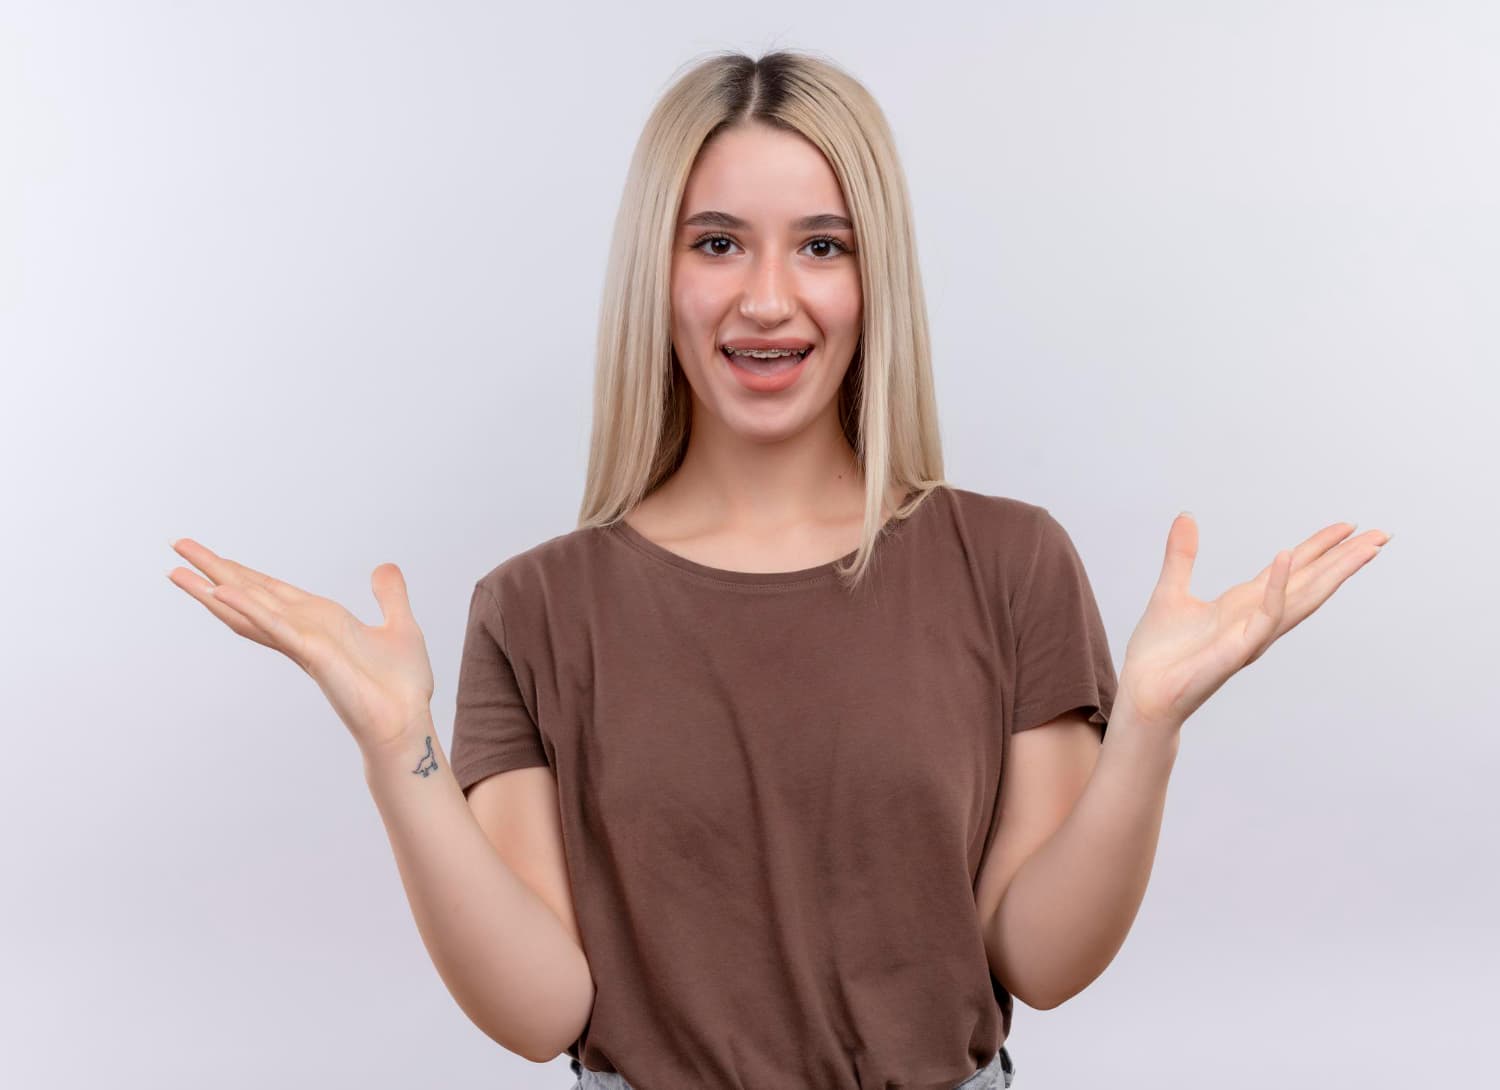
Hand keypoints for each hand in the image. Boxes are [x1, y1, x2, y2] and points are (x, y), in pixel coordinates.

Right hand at [167, 538, 434, 752]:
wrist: (407, 720)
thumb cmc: (401, 685)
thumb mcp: (399, 625)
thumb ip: (389, 596)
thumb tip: (385, 568)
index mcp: (319, 621)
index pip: (269, 591)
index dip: (240, 572)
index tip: (210, 556)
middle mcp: (303, 630)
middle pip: (248, 594)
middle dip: (214, 570)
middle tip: (178, 546)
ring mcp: (302, 643)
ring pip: (249, 608)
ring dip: (214, 587)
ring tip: (178, 569)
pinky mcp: (311, 654)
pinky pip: (274, 626)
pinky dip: (248, 607)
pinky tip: (222, 590)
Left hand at [1115, 514, 1391, 736]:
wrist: (1144, 693)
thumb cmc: (1159, 654)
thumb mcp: (1170, 591)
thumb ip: (1182, 555)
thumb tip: (1186, 517)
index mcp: (1244, 605)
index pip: (1292, 571)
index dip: (1319, 548)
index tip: (1348, 526)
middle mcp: (1256, 620)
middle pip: (1311, 584)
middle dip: (1345, 560)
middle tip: (1381, 535)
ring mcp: (1252, 636)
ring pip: (1303, 599)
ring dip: (1332, 572)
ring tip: (1360, 545)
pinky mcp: (1238, 650)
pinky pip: (1264, 615)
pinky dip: (1278, 587)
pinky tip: (1285, 556)